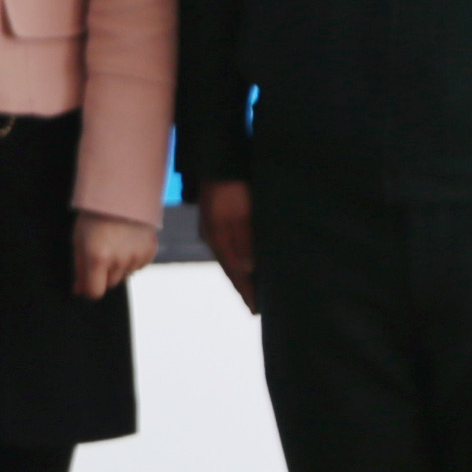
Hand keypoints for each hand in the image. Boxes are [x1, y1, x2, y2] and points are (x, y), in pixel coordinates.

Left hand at [71, 210, 157, 300]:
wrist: (121, 192)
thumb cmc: (94, 216)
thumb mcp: (78, 239)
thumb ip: (79, 268)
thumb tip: (79, 291)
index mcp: (97, 257)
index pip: (95, 292)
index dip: (89, 291)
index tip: (86, 285)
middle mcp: (119, 260)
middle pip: (110, 283)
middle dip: (103, 275)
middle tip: (99, 252)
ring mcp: (137, 256)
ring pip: (125, 275)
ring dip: (118, 267)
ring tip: (114, 243)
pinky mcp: (150, 251)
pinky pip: (138, 266)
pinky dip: (132, 259)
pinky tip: (126, 241)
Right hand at [196, 182, 257, 312]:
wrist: (220, 160)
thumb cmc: (231, 187)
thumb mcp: (239, 214)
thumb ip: (243, 240)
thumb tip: (248, 268)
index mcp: (218, 240)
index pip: (233, 273)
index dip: (245, 291)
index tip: (255, 310)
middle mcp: (215, 238)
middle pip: (231, 269)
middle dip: (243, 287)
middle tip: (256, 306)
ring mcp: (216, 229)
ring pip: (231, 258)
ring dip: (242, 274)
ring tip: (254, 288)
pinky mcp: (221, 220)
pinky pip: (232, 247)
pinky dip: (241, 258)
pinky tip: (248, 261)